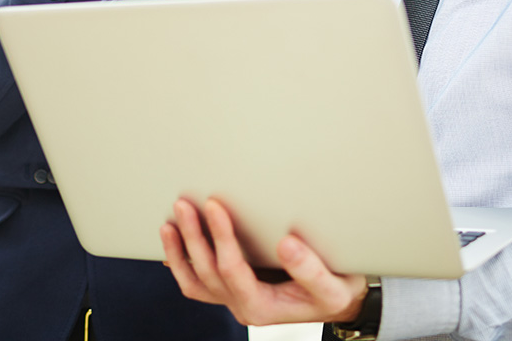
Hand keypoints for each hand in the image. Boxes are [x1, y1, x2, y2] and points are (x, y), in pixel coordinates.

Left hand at [160, 198, 368, 326]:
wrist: (341, 305)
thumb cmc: (337, 292)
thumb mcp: (334, 286)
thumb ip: (311, 270)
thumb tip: (286, 244)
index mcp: (262, 307)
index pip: (232, 269)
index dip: (221, 236)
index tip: (215, 205)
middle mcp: (243, 307)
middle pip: (207, 272)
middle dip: (193, 236)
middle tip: (184, 204)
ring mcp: (235, 301)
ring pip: (196, 281)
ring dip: (180, 252)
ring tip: (170, 223)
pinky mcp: (234, 292)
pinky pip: (200, 284)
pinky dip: (183, 265)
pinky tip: (174, 246)